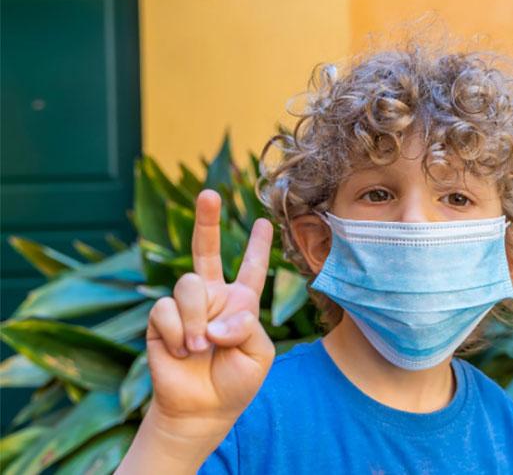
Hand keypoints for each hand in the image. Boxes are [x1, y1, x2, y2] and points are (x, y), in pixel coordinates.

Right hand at [145, 189, 275, 433]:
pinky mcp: (160, 319)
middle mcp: (213, 297)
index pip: (251, 268)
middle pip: (206, 250)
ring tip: (200, 347)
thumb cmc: (236, 381)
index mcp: (241, 302)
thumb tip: (213, 320)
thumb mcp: (257, 354)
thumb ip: (245, 327)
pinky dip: (177, 333)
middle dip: (207, 220)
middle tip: (210, 194)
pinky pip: (165, 310)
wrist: (203, 409)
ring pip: (188, 285)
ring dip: (196, 319)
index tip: (263, 222)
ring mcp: (185, 307)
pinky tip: (181, 351)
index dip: (257, 246)